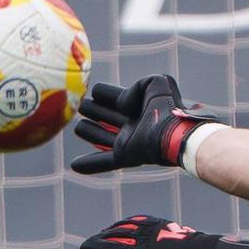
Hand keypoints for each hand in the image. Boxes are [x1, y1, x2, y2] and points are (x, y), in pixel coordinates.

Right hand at [71, 75, 216, 174]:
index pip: (117, 99)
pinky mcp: (125, 156)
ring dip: (90, 134)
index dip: (105, 94)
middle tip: (81, 105)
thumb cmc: (167, 105)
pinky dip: (90, 165)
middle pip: (108, 116)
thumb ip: (137, 85)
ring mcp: (128, 141)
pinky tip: (75, 166)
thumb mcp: (156, 82)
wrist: (173, 130)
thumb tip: (121, 103)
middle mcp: (133, 123)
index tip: (95, 91)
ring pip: (102, 138)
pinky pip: (104, 162)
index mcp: (140, 106)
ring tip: (77, 128)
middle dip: (95, 111)